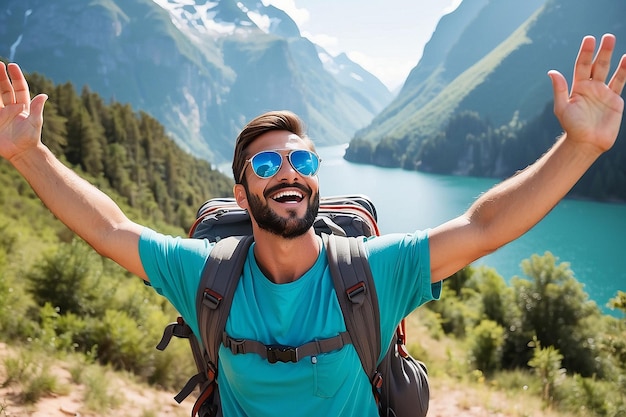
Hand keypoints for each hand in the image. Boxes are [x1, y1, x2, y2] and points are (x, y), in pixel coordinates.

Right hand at [0, 62, 47, 160]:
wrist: (22, 152)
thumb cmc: (31, 138)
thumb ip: (37, 109)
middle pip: (5, 88)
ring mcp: (2, 113)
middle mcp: (11, 107)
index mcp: (23, 105)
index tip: (11, 66)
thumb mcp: (35, 122)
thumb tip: (44, 95)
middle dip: (1, 76)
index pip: (19, 87)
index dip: (16, 76)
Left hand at [548, 34, 625, 153]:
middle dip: (601, 51)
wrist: (587, 142)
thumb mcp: (562, 107)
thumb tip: (552, 72)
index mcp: (577, 87)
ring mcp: (603, 92)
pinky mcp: (614, 99)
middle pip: (596, 65)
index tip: (589, 39)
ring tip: (614, 42)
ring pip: (608, 70)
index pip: (581, 66)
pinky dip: (624, 71)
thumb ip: (559, 89)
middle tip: (607, 37)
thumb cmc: (572, 126)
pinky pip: (620, 82)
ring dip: (611, 57)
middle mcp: (590, 87)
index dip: (585, 53)